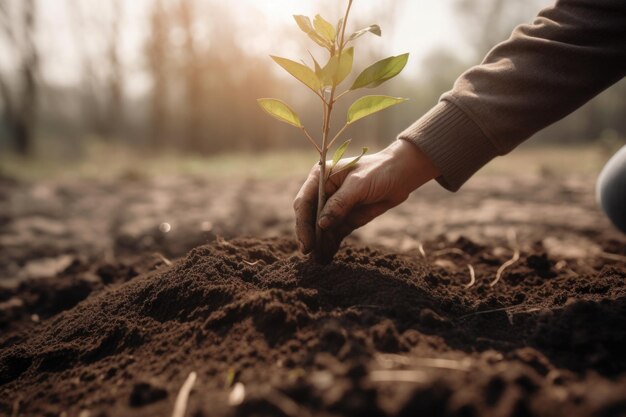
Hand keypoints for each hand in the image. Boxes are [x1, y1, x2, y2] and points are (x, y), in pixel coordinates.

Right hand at [293, 139, 438, 260]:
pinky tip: (327, 257)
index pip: (304, 202)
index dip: (303, 223)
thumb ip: (340, 203)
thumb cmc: (379, 171)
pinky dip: (330, 245)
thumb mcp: (359, 184)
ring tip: (318, 261)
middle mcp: (323, 192)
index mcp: (320, 177)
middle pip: (309, 217)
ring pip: (320, 229)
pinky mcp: (345, 218)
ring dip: (319, 244)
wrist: (401, 175)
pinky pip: (334, 234)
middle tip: (310, 254)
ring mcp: (333, 207)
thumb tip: (322, 224)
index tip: (307, 243)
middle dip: (309, 236)